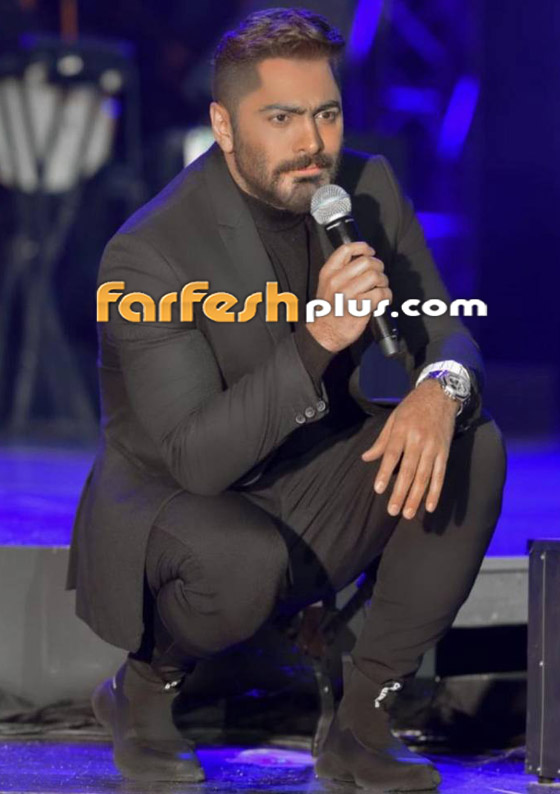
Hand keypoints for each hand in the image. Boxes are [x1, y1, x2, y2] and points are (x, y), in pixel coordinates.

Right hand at [306, 241, 391, 352]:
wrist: (324, 334)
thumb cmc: (328, 311)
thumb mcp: (326, 286)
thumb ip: (340, 271)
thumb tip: (363, 260)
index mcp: (328, 273)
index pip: (345, 249)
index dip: (363, 247)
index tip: (370, 252)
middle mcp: (337, 281)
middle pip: (366, 262)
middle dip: (378, 267)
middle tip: (378, 276)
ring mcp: (348, 294)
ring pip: (376, 276)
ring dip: (384, 282)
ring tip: (381, 289)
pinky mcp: (359, 307)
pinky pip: (381, 294)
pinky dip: (387, 296)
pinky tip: (383, 300)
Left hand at [360, 380, 458, 518]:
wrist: (441, 394)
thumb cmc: (412, 407)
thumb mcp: (393, 419)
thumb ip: (381, 441)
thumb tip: (366, 458)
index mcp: (402, 431)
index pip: (392, 455)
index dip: (385, 473)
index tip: (378, 490)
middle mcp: (418, 440)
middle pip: (408, 471)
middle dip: (400, 492)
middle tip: (393, 510)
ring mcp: (433, 448)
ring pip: (424, 476)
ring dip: (416, 497)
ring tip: (407, 513)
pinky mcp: (445, 452)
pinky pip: (440, 475)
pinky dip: (435, 492)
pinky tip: (430, 506)